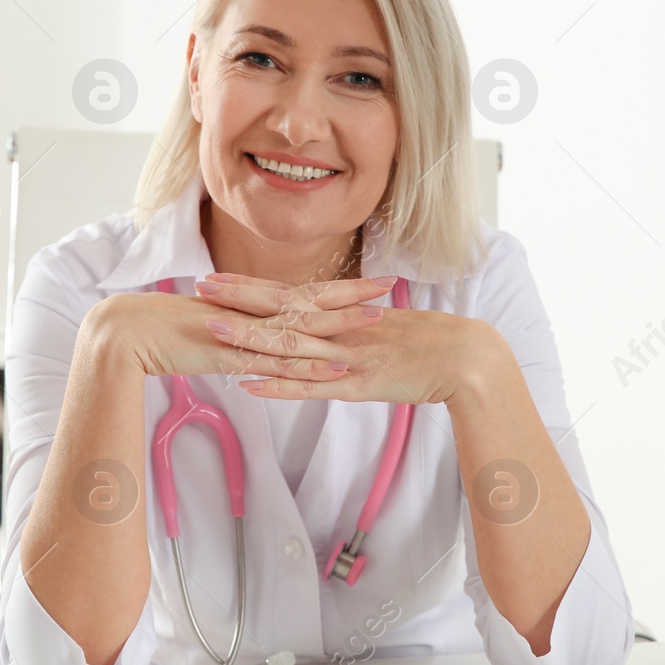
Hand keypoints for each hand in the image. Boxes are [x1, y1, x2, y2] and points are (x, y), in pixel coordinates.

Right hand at [97, 277, 388, 384]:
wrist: (124, 332)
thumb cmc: (163, 331)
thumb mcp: (209, 330)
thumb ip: (238, 333)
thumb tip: (258, 339)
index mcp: (248, 304)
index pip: (304, 291)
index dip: (341, 286)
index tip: (374, 280)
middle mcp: (251, 312)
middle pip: (310, 301)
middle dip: (352, 296)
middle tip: (391, 287)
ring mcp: (242, 332)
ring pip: (300, 328)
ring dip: (339, 326)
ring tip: (376, 323)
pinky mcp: (230, 354)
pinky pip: (275, 361)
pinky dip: (307, 364)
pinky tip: (334, 366)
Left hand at [193, 273, 490, 404]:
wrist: (464, 356)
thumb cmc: (426, 342)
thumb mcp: (381, 326)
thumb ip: (350, 324)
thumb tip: (325, 322)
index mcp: (344, 312)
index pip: (288, 294)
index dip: (249, 286)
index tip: (215, 277)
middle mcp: (340, 328)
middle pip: (281, 310)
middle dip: (238, 300)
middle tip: (199, 289)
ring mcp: (347, 356)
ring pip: (290, 345)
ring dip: (249, 338)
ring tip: (213, 331)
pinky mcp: (357, 385)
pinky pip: (312, 387)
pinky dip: (280, 386)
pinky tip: (250, 385)